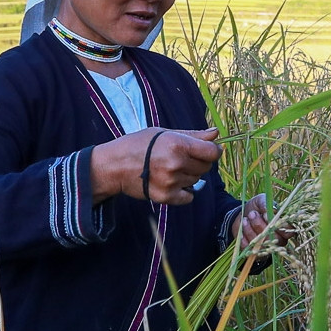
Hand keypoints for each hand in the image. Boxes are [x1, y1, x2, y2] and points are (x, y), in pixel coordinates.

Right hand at [92, 127, 221, 204]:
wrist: (115, 165)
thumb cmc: (139, 144)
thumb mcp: (164, 133)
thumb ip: (193, 135)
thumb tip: (216, 133)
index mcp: (178, 144)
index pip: (212, 152)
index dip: (213, 151)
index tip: (207, 150)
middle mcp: (176, 164)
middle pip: (206, 167)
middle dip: (199, 163)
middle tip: (182, 159)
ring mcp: (171, 182)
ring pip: (197, 181)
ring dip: (189, 175)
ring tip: (170, 169)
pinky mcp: (166, 197)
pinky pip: (189, 197)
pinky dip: (185, 192)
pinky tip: (172, 183)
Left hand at [236, 193, 292, 248]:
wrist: (242, 215)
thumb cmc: (256, 208)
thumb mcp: (260, 200)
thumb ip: (266, 203)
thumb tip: (273, 210)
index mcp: (285, 228)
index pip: (289, 231)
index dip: (277, 223)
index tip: (265, 214)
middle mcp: (279, 240)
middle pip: (273, 237)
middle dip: (260, 224)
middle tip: (252, 214)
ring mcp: (267, 247)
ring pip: (260, 243)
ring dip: (250, 229)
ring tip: (246, 219)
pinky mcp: (254, 252)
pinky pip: (249, 247)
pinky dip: (243, 236)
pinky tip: (243, 228)